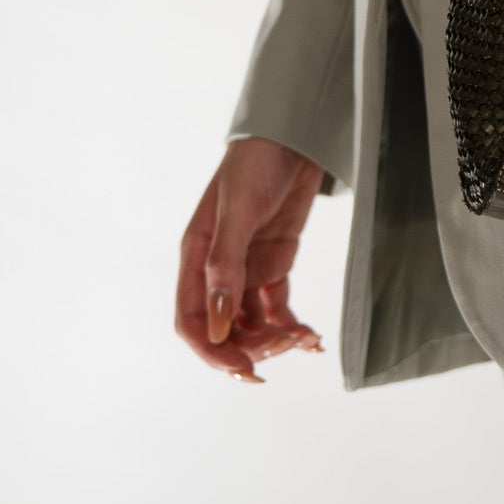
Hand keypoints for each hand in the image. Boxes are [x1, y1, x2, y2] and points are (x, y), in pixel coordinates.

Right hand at [175, 137, 326, 382]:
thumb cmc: (255, 163)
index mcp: (196, 258)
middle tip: (284, 347)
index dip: (211, 350)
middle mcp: (218, 270)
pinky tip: (311, 338)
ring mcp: (247, 269)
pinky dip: (291, 326)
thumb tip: (216, 325)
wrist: (293, 137)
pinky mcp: (275, 265)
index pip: (192, 321)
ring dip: (273, 339)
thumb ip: (225, 265)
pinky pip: (277, 308)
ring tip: (303, 338)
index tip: (240, 366)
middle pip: (223, 329)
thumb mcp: (237, 210)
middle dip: (250, 346)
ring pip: (251, 324)